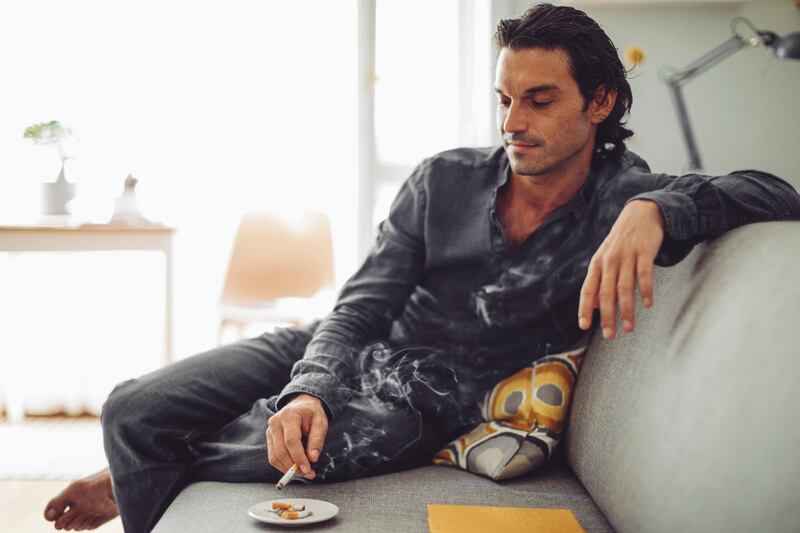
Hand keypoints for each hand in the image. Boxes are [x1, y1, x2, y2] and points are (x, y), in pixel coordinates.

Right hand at [266, 392, 327, 479]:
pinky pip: (273, 456)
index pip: (291, 441)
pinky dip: (283, 465)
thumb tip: (313, 459)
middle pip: (281, 451)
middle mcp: (275, 422)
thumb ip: (317, 440)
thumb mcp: (321, 423)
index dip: (299, 458)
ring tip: (302, 472)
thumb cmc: (312, 413)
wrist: (301, 404)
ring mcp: (270, 430)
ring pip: (275, 456)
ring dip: (288, 468)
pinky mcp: (269, 437)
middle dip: (294, 466)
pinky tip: (294, 467)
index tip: (308, 470)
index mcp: (289, 416)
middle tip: (308, 473)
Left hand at [577, 199, 664, 339]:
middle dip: (607, 316)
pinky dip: (645, 290)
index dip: (585, 308)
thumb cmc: (622, 240)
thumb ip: (600, 281)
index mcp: (597, 263)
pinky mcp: (644, 251)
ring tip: (629, 327)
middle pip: (606, 292)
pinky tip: (647, 304)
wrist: (642, 212)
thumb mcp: (606, 258)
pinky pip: (644, 274)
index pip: (588, 289)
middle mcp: (609, 260)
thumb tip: (594, 306)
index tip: (584, 326)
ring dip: (627, 310)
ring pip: (624, 287)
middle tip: (609, 335)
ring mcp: (626, 255)